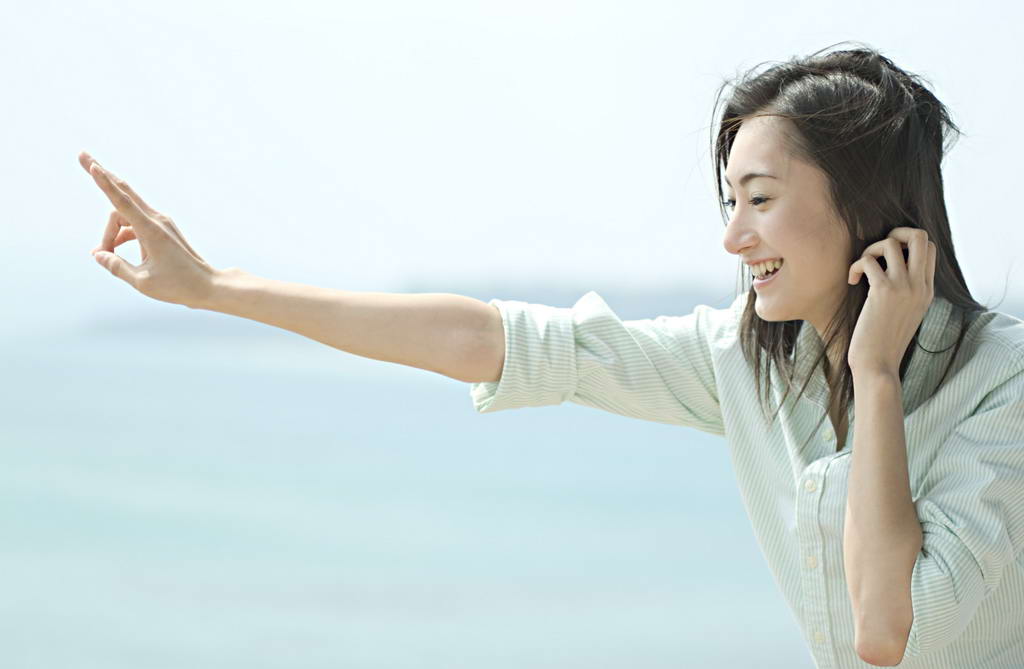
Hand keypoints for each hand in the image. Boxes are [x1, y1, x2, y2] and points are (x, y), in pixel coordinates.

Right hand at [80, 151, 218, 307]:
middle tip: (81, 154)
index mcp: (151, 231)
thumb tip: (98, 255)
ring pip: (125, 213)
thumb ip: (116, 266)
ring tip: (103, 253)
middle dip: (102, 175)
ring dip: (111, 230)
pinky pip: (135, 223)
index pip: (122, 201)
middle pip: (123, 192)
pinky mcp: (163, 229)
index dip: (104, 183)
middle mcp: (157, 220)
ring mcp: (161, 223)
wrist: (207, 286)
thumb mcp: (141, 282)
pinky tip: (114, 251)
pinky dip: (122, 233)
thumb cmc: (177, 286)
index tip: (93, 166)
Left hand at [846, 226, 935, 376]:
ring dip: (871, 249)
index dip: (908, 243)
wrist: (878, 365)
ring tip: (862, 269)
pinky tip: (852, 281)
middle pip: (921, 236)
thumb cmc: (883, 343)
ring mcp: (904, 287)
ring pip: (891, 242)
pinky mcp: (883, 291)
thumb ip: (906, 293)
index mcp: (927, 290)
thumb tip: (889, 272)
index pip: (930, 249)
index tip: (888, 258)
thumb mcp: (905, 315)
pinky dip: (856, 265)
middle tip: (878, 251)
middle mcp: (919, 285)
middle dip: (897, 232)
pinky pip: (868, 260)